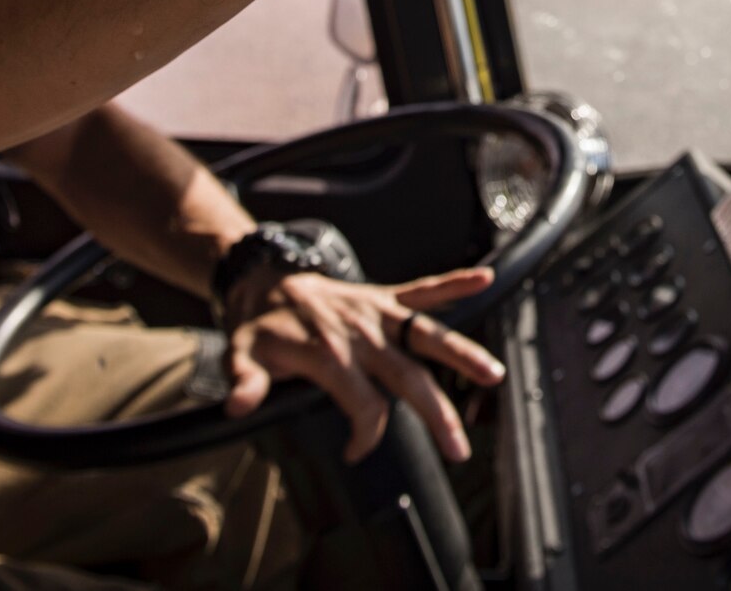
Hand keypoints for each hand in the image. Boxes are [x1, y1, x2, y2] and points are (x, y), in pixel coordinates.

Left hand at [223, 266, 505, 463]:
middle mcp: (360, 334)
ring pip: (426, 335)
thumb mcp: (240, 354)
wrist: (265, 281)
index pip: (363, 404)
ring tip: (491, 374)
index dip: (364, 434)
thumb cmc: (260, 327)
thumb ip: (245, 381)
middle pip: (406, 377)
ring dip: (460, 354)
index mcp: (330, 353)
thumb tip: (239, 405)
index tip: (356, 452)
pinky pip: (422, 290)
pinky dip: (453, 283)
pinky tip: (484, 278)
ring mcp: (377, 314)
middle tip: (458, 451)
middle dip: (435, 415)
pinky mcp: (385, 297)